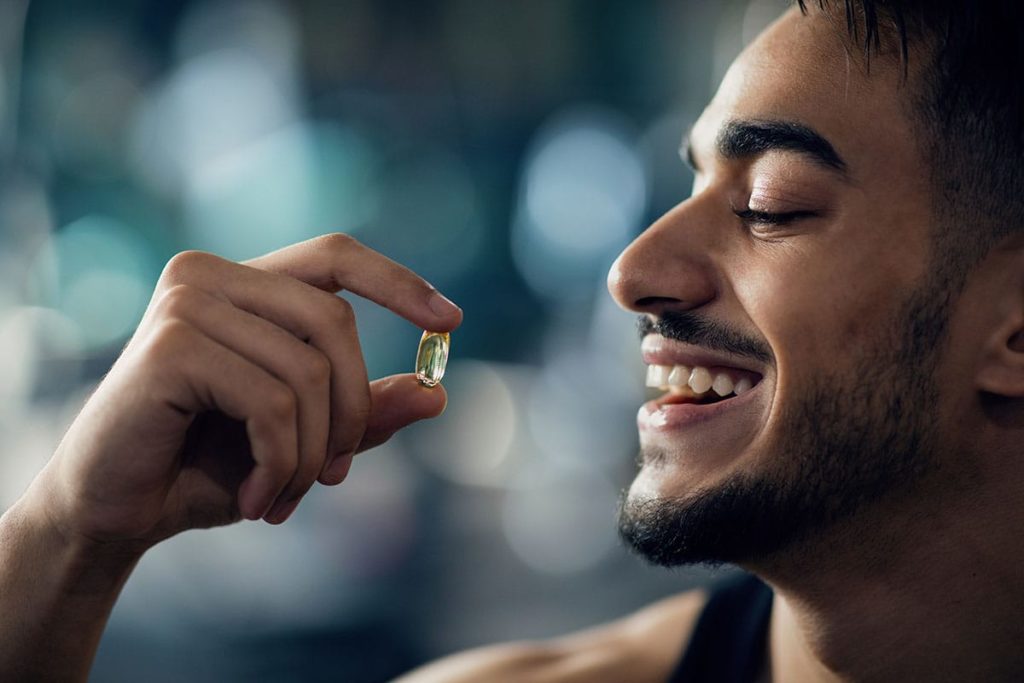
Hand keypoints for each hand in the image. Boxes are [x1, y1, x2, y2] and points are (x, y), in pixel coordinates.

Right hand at [32, 233, 461, 551]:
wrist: (116, 510)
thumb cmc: (208, 467)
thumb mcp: (303, 439)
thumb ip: (363, 414)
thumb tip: (436, 394)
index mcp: (244, 286)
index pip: (336, 256)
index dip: (398, 283)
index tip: (451, 321)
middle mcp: (210, 276)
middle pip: (335, 323)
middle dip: (352, 412)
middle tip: (332, 477)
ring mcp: (187, 303)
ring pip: (309, 371)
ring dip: (312, 454)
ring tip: (285, 496)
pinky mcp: (171, 345)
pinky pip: (274, 403)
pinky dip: (281, 463)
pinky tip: (258, 499)